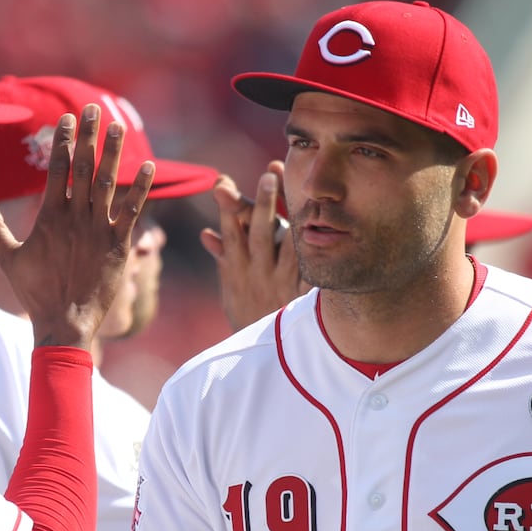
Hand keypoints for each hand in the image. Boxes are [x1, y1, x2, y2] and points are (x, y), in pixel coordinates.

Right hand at [0, 104, 154, 348]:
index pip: (57, 169)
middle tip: (93, 108)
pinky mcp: (118, 245)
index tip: (67, 118)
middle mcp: (75, 217)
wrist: (65, 323)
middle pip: (82, 168)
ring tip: (117, 127)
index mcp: (50, 217)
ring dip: (113, 153)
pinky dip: (141, 188)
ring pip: (107, 183)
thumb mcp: (9, 258)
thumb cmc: (36, 293)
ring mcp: (98, 230)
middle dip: (87, 137)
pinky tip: (150, 166)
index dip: (62, 141)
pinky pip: (132, 211)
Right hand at [202, 163, 307, 330]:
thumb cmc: (248, 311)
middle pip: (258, 233)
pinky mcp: (300, 294)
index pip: (230, 231)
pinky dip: (315, 255)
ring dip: (293, 222)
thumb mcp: (231, 288)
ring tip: (301, 196)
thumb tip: (207, 234)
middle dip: (262, 204)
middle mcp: (257, 272)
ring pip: (286, 248)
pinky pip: (309, 272)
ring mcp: (280, 283)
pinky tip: (323, 235)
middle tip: (268, 176)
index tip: (224, 181)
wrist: (264, 354)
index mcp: (237, 268)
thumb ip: (224, 258)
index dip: (230, 206)